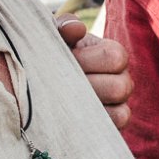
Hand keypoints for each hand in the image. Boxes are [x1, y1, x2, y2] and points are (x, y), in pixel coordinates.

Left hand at [56, 15, 131, 129]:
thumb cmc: (50, 54)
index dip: (90, 59)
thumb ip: (64, 27)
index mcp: (112, 55)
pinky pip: (111, 132)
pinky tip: (69, 117)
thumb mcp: (55, 37)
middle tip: (62, 84)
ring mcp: (117, 107)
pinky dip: (91, 126)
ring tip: (64, 102)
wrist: (36, 81)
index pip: (117, 57)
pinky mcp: (107, 130)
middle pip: (120, 87)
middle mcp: (121, 81)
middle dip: (87, 86)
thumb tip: (75, 29)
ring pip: (121, 113)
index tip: (68, 58)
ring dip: (89, 108)